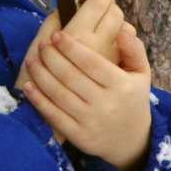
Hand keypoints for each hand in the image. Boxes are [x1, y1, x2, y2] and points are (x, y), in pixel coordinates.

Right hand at [15, 0, 122, 100]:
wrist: (57, 116)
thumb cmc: (40, 76)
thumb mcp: (36, 45)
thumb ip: (51, 22)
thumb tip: (67, 2)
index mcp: (77, 35)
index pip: (100, 3)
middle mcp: (98, 46)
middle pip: (115, 13)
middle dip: (109, 5)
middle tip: (101, 2)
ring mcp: (111, 61)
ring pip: (125, 29)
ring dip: (118, 19)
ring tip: (106, 17)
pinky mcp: (117, 74)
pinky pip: (129, 48)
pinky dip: (124, 38)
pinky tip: (114, 38)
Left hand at [21, 23, 152, 170]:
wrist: (131, 140)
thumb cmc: (132, 98)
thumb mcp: (142, 73)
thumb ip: (133, 49)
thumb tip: (121, 30)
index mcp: (121, 85)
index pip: (91, 62)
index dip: (71, 48)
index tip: (57, 35)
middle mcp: (106, 104)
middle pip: (71, 76)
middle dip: (52, 57)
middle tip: (42, 44)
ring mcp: (90, 122)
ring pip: (59, 94)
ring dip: (41, 75)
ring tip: (31, 60)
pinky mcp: (78, 136)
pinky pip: (53, 115)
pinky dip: (38, 100)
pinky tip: (28, 85)